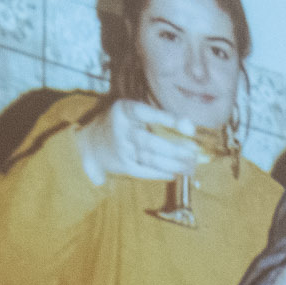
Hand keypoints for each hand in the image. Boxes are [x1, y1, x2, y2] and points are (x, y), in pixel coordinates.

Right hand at [73, 99, 203, 184]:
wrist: (91, 142)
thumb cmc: (122, 123)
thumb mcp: (131, 112)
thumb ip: (154, 116)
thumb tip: (188, 128)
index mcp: (124, 110)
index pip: (148, 113)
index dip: (169, 120)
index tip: (190, 128)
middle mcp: (120, 129)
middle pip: (151, 142)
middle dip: (175, 150)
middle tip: (194, 154)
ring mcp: (120, 149)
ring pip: (150, 158)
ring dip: (172, 164)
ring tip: (189, 167)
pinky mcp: (121, 165)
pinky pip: (144, 171)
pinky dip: (160, 173)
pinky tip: (174, 174)